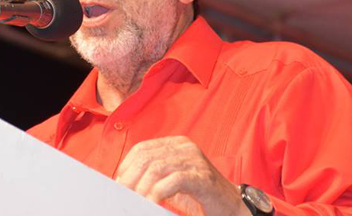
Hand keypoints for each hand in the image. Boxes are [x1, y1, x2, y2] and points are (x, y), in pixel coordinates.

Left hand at [115, 136, 247, 215]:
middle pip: (146, 157)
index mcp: (176, 144)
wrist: (232, 206)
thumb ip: (153, 178)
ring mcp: (195, 160)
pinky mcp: (202, 176)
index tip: (119, 184)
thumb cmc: (199, 195)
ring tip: (135, 201)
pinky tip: (152, 202)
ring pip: (157, 167)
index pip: (142, 148)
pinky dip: (158, 192)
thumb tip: (124, 183)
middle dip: (130, 178)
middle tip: (123, 195)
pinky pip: (174, 180)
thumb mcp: (171, 182)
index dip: (126, 166)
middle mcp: (185, 147)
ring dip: (141, 187)